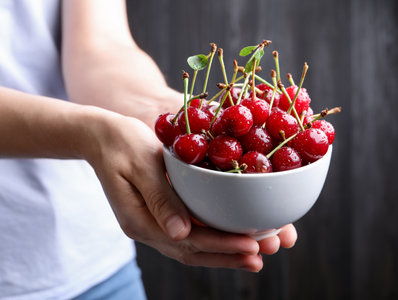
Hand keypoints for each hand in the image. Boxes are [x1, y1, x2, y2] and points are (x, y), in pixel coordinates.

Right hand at [83, 107, 296, 271]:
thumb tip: (181, 233)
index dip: (220, 245)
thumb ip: (160, 198)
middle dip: (226, 256)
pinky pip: (187, 235)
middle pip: (191, 251)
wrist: (102, 137)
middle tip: (258, 259)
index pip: (187, 240)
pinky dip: (210, 240)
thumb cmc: (122, 143)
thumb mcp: (141, 164)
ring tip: (251, 257)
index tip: (250, 246)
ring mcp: (151, 224)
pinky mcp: (158, 216)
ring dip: (221, 254)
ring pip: (190, 248)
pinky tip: (229, 239)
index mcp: (139, 219)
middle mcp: (146, 228)